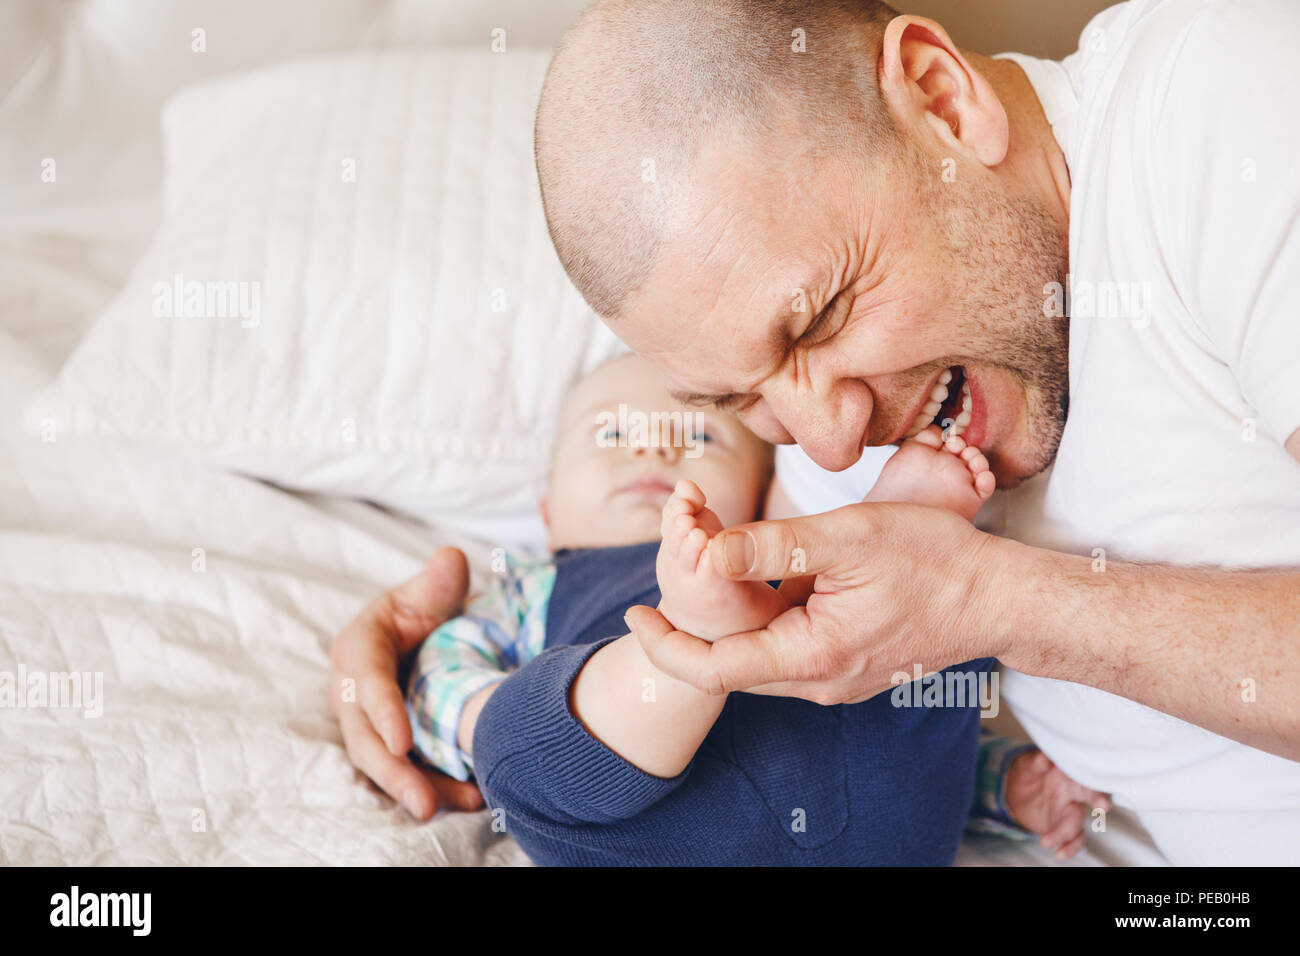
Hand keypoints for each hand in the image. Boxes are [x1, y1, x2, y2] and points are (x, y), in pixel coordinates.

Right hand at [330, 547, 483, 818]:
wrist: (422, 634)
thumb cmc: (419, 609)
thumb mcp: (427, 592)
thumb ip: (439, 582)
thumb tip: (451, 559)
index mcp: (358, 649)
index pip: (366, 684)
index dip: (383, 713)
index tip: (405, 741)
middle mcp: (354, 693)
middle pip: (366, 738)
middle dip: (394, 773)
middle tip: (424, 803)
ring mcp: (369, 723)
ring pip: (382, 763)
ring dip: (415, 788)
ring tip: (453, 808)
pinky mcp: (388, 742)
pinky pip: (404, 770)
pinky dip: (432, 786)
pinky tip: (466, 799)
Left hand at [627, 501, 1007, 703]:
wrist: (999, 596)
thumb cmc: (935, 559)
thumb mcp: (850, 537)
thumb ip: (774, 546)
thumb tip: (706, 551)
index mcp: (814, 657)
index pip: (715, 668)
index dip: (666, 644)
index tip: (633, 611)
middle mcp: (820, 680)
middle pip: (731, 661)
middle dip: (691, 620)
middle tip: (669, 565)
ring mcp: (834, 676)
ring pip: (758, 652)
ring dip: (727, 613)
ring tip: (708, 556)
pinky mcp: (845, 661)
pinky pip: (787, 644)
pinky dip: (762, 612)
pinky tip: (759, 571)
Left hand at [1004, 750, 1110, 859]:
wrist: (1015, 792)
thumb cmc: (1027, 773)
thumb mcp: (1027, 765)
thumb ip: (1036, 763)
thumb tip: (1044, 756)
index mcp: (1068, 773)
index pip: (1084, 773)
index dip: (1090, 774)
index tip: (1096, 781)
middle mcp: (1075, 791)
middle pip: (1092, 795)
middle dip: (1099, 800)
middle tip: (1102, 807)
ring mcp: (1071, 810)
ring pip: (1077, 822)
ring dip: (1065, 833)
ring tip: (1045, 841)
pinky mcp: (1065, 826)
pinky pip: (1075, 839)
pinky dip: (1070, 848)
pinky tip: (1060, 854)